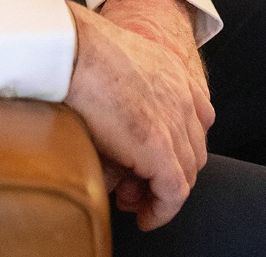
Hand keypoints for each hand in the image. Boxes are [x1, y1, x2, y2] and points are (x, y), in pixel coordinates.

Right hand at [64, 0, 214, 230]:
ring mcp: (173, 121)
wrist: (70, 47)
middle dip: (170, 173)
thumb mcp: (115, 64)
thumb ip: (129, 95)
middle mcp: (182, 97)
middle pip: (192, 149)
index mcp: (172, 72)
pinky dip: (162, 210)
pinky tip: (144, 217)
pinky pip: (174, 192)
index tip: (153, 161)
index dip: (177, 147)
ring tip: (136, 203)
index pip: (195, 120)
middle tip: (140, 187)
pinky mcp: (158, 147)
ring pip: (186, 173)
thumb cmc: (77, 51)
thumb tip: (115, 130)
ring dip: (163, 193)